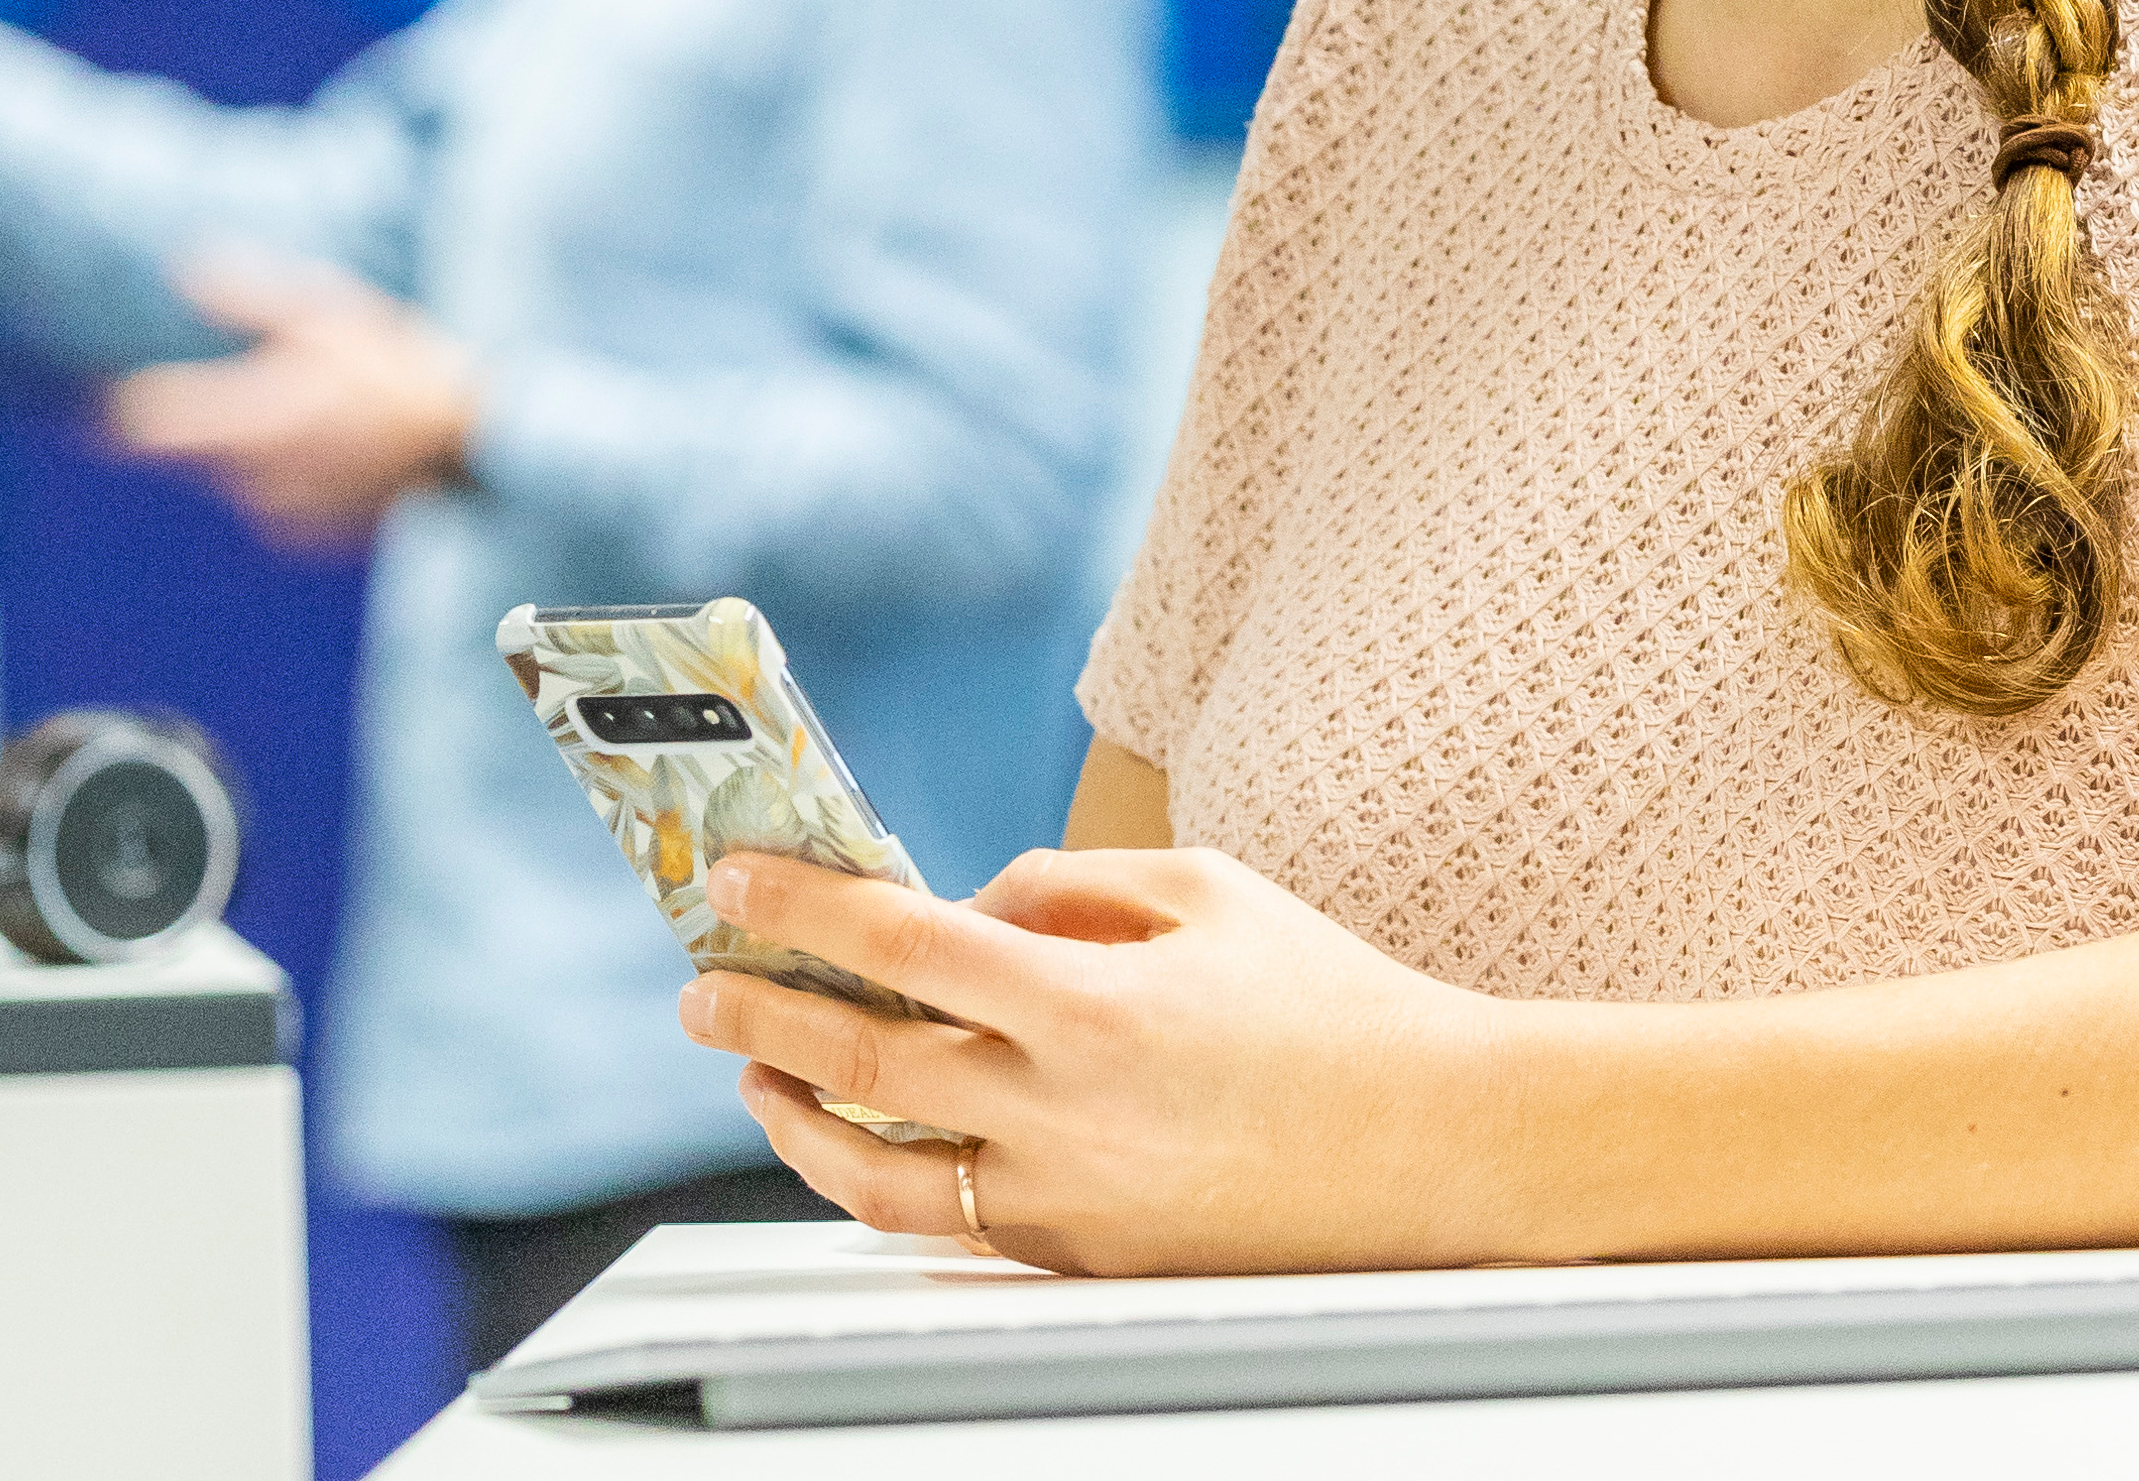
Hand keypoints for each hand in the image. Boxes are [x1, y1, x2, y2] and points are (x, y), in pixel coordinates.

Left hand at [101, 256, 481, 544]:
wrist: (467, 440)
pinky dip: (282, 482)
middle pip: (190, 455)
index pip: (157, 421)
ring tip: (304, 418)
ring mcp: (283, 507)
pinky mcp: (307, 533)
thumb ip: (249, 298)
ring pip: (231, 480)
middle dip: (193, 427)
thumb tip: (184, 267)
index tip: (91, 400)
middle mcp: (259, 468)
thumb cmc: (396, 365)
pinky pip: (269, 506)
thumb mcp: (326, 311)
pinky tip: (326, 454)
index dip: (117, 411)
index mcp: (257, 412)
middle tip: (234, 399)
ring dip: (243, 454)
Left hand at [678, 843, 1523, 1276]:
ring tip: (752, 1072)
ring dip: (792, 1117)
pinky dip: (882, 1179)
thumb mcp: (1206, 890)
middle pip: (860, 1057)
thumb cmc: (1330, 1003)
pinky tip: (854, 1140)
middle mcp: (1061, 1107)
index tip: (738, 882)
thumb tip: (958, 907)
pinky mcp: (1082, 1256)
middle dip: (760, 1012)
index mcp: (1089, 1000)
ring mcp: (1067, 1197)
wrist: (1436, 1144)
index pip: (899, 943)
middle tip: (702, 983)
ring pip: (877, 1169)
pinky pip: (951, 1220)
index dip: (802, 908)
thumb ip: (1066, 887)